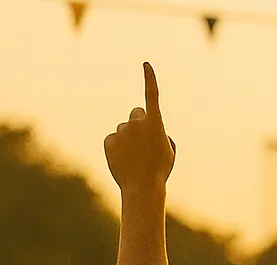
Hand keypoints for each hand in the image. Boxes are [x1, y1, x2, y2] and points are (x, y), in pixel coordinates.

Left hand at [104, 62, 174, 194]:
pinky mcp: (109, 140)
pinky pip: (113, 140)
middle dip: (139, 123)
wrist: (142, 187)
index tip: (145, 64)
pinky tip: (124, 160)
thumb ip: (158, 133)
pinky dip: (117, 148)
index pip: (152, 95)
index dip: (149, 78)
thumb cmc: (160, 169)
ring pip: (124, 129)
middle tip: (144, 143)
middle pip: (136, 114)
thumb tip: (147, 129)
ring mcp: (121, 131)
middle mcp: (137, 122)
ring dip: (129, 139)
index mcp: (155, 122)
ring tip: (135, 158)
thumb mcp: (167, 149)